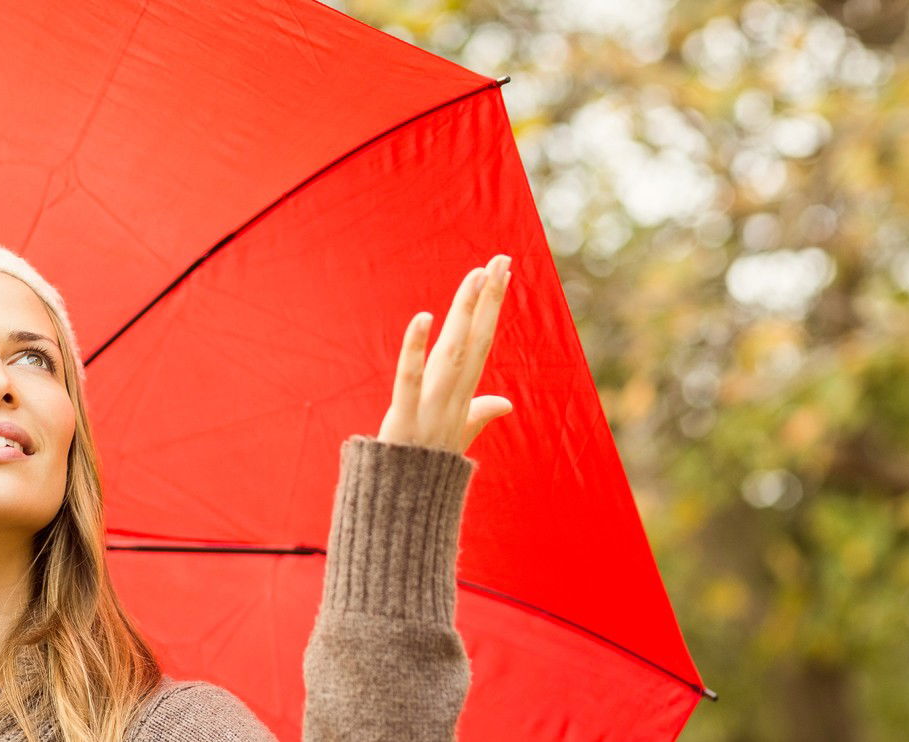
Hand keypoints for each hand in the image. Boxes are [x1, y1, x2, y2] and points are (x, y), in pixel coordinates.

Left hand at [377, 254, 513, 454]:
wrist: (404, 514)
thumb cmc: (426, 474)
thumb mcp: (457, 440)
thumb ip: (479, 416)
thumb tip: (505, 403)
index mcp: (462, 399)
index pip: (482, 344)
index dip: (493, 308)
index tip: (503, 271)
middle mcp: (452, 400)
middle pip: (475, 342)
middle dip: (489, 301)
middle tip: (501, 260)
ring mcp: (430, 410)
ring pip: (452, 355)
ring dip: (466, 314)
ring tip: (476, 276)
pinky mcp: (403, 421)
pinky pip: (410, 381)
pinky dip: (416, 350)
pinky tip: (423, 317)